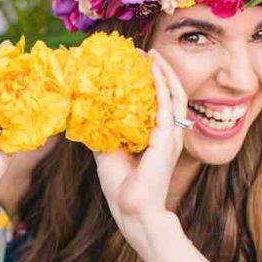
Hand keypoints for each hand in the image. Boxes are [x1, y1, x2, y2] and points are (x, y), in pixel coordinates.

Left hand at [93, 50, 188, 242]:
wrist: (131, 211)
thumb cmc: (122, 187)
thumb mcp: (107, 153)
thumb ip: (103, 133)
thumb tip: (87, 114)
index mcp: (157, 137)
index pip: (159, 102)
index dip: (152, 81)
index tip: (137, 62)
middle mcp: (168, 134)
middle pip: (170, 93)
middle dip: (160, 70)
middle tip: (146, 51)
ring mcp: (170, 137)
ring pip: (174, 95)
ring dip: (164, 73)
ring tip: (153, 55)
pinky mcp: (167, 141)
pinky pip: (167, 107)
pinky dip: (161, 87)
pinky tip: (154, 72)